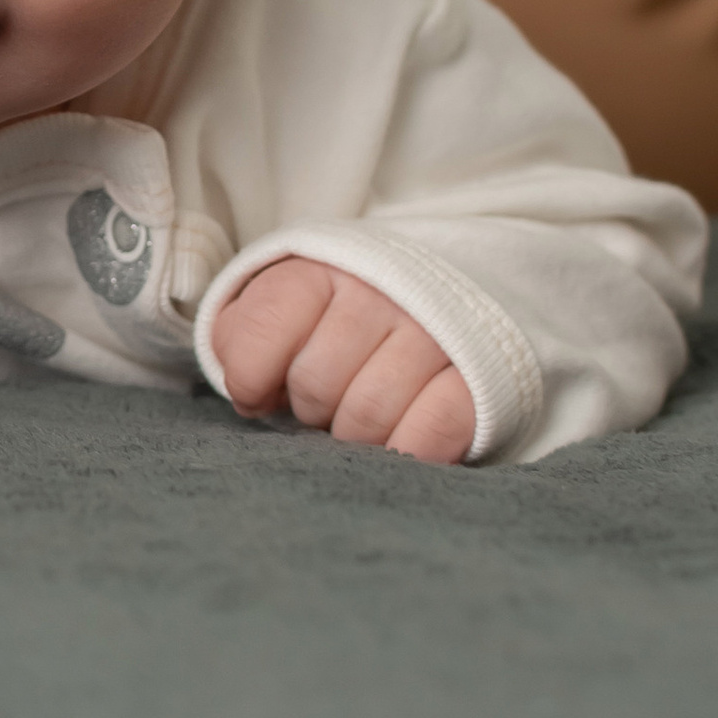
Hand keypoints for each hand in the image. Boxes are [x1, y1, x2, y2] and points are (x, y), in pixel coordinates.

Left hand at [213, 258, 476, 463]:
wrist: (432, 304)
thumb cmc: (336, 321)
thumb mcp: (280, 310)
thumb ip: (243, 341)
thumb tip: (250, 396)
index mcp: (321, 268)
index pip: (262, 330)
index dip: (251, 377)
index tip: (263, 388)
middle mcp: (380, 291)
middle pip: (314, 385)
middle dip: (309, 409)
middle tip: (326, 401)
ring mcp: (432, 333)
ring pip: (366, 418)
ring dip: (354, 436)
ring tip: (361, 415)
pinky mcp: (474, 380)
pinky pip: (427, 435)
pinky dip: (404, 450)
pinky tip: (397, 438)